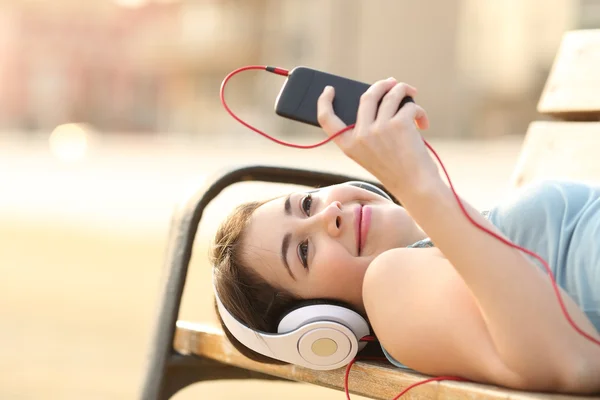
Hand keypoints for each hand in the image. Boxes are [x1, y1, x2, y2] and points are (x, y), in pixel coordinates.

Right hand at [317, 78, 440, 195]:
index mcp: (348, 146)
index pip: (326, 119)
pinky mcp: (398, 124)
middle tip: (392, 83)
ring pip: (390, 94)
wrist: (416, 186)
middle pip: (366, 96)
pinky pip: (407, 105)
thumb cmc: (397, 170)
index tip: (330, 89)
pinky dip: (417, 110)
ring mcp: (378, 129)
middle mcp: (360, 136)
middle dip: (381, 85)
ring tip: (411, 94)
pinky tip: (422, 123)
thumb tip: (380, 95)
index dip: (324, 101)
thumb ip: (368, 131)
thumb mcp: (372, 154)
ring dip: (403, 90)